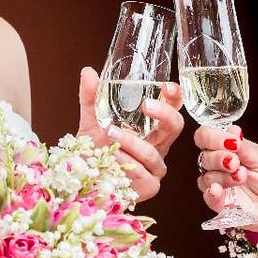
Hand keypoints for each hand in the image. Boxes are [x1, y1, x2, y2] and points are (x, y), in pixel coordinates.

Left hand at [76, 66, 184, 200]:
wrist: (83, 180)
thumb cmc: (95, 151)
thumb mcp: (91, 120)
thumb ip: (91, 98)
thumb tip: (88, 72)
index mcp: (152, 129)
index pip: (172, 109)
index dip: (174, 97)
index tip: (166, 86)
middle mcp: (158, 147)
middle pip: (175, 127)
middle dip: (163, 114)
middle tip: (145, 105)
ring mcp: (155, 167)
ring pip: (151, 153)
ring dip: (131, 141)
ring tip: (110, 132)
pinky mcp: (149, 185)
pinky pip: (142, 173)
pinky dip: (127, 163)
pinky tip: (114, 155)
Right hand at [195, 125, 257, 232]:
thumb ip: (245, 147)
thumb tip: (232, 130)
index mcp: (227, 149)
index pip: (205, 137)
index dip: (211, 137)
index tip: (230, 142)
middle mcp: (218, 166)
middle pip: (204, 157)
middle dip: (219, 157)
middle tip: (236, 162)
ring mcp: (218, 185)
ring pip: (206, 177)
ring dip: (223, 176)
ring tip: (242, 176)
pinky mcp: (220, 204)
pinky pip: (208, 198)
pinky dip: (212, 193)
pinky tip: (218, 190)